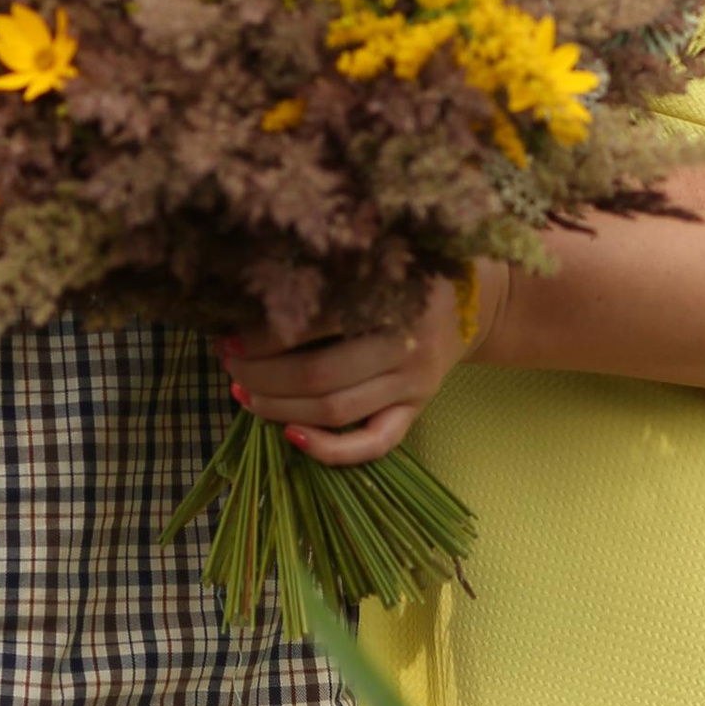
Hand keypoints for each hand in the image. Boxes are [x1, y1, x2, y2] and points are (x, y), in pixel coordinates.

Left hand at [221, 266, 504, 466]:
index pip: (318, 323)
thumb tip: (259, 282)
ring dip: (279, 407)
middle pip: (320, 375)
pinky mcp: (417, 411)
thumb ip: (335, 267)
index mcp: (394, 296)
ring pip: (337, 411)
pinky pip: (375, 443)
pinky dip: (331, 449)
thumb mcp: (380, 256)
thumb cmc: (409, 271)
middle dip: (263, 374)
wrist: (475, 301)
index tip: (230, 333)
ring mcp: (413, 384)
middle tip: (229, 363)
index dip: (266, 335)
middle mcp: (406, 345)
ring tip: (243, 392)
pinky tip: (290, 436)